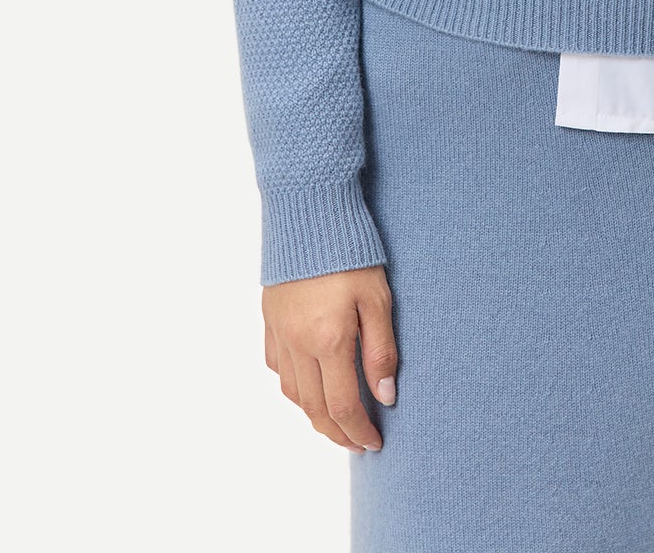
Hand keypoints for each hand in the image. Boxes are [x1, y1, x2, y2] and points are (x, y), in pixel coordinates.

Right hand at [262, 265, 398, 452]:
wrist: (309, 210)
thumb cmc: (351, 250)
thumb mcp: (378, 298)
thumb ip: (381, 351)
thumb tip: (384, 398)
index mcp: (329, 340)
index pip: (343, 406)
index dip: (359, 432)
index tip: (374, 444)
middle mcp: (299, 344)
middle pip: (315, 408)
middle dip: (337, 433)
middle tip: (357, 444)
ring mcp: (280, 333)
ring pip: (293, 393)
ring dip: (314, 415)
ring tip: (336, 422)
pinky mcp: (269, 319)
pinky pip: (277, 367)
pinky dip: (293, 386)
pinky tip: (308, 385)